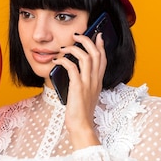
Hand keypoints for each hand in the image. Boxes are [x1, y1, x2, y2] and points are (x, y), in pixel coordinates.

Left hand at [53, 31, 106, 148]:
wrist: (81, 125)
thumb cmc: (81, 112)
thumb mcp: (86, 94)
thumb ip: (84, 82)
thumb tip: (74, 70)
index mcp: (98, 81)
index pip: (103, 58)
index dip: (100, 45)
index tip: (98, 35)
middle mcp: (95, 80)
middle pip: (96, 53)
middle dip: (87, 41)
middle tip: (77, 36)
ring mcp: (88, 83)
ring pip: (86, 57)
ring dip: (74, 48)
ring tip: (64, 47)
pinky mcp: (78, 87)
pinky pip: (72, 67)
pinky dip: (64, 60)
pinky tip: (57, 60)